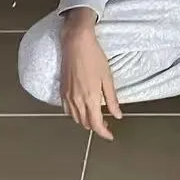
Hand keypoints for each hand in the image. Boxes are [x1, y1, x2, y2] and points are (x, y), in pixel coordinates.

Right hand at [60, 10, 122, 139]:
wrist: (76, 43)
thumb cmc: (94, 57)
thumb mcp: (108, 78)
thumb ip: (112, 99)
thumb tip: (117, 115)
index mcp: (90, 98)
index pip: (96, 124)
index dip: (104, 133)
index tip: (111, 136)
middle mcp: (77, 100)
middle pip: (85, 123)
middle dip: (96, 127)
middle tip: (106, 124)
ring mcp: (68, 96)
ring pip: (76, 118)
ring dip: (85, 122)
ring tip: (95, 117)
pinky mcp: (62, 90)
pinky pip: (67, 110)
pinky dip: (75, 115)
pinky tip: (81, 110)